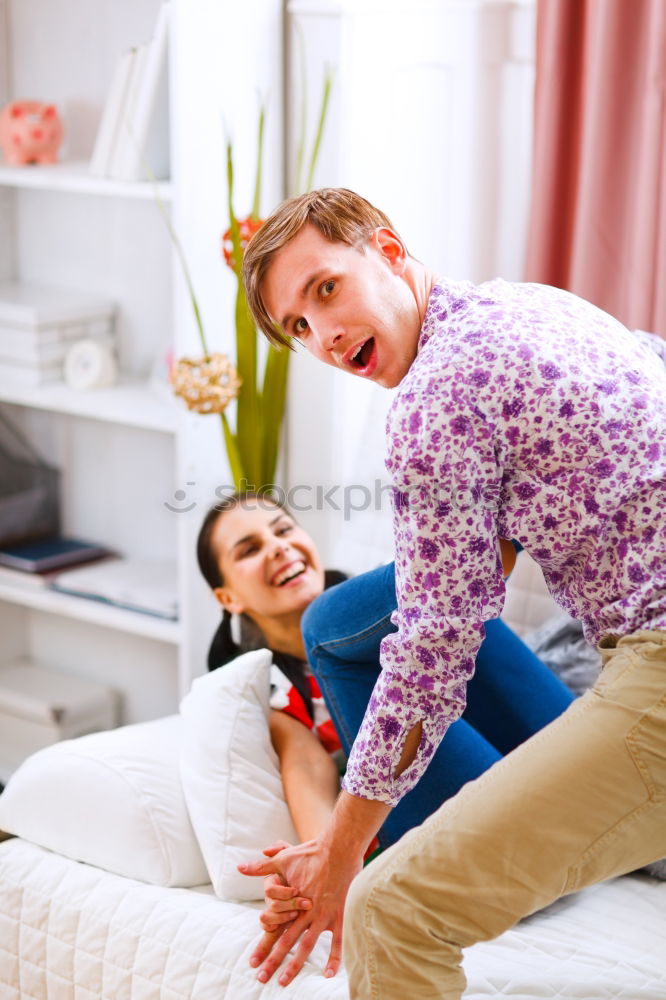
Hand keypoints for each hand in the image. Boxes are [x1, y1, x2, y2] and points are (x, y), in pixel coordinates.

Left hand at [239, 833, 362, 985]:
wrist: (338, 848)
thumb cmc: (311, 853)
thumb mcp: (283, 859)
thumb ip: (261, 867)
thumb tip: (240, 868)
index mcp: (291, 903)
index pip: (274, 929)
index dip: (263, 946)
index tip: (252, 963)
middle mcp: (305, 913)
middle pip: (286, 942)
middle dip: (273, 962)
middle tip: (262, 979)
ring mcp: (323, 915)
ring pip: (307, 946)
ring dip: (296, 965)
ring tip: (285, 981)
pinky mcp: (340, 914)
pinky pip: (338, 941)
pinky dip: (334, 959)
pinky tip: (328, 975)